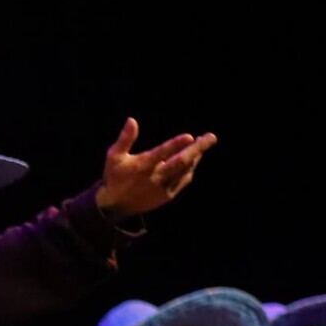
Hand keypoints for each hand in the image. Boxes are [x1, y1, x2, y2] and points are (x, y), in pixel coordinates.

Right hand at [93, 117, 217, 218]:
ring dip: (196, 157)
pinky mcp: (168, 196)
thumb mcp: (114, 156)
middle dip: (197, 149)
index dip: (175, 145)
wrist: (117, 205)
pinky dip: (190, 168)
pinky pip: (184, 180)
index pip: (162, 154)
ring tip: (203, 142)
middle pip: (181, 162)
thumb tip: (132, 120)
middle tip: (211, 137)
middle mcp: (155, 178)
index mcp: (142, 166)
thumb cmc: (115, 175)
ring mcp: (163, 188)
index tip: (190, 136)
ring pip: (185, 171)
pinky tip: (194, 158)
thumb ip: (125, 139)